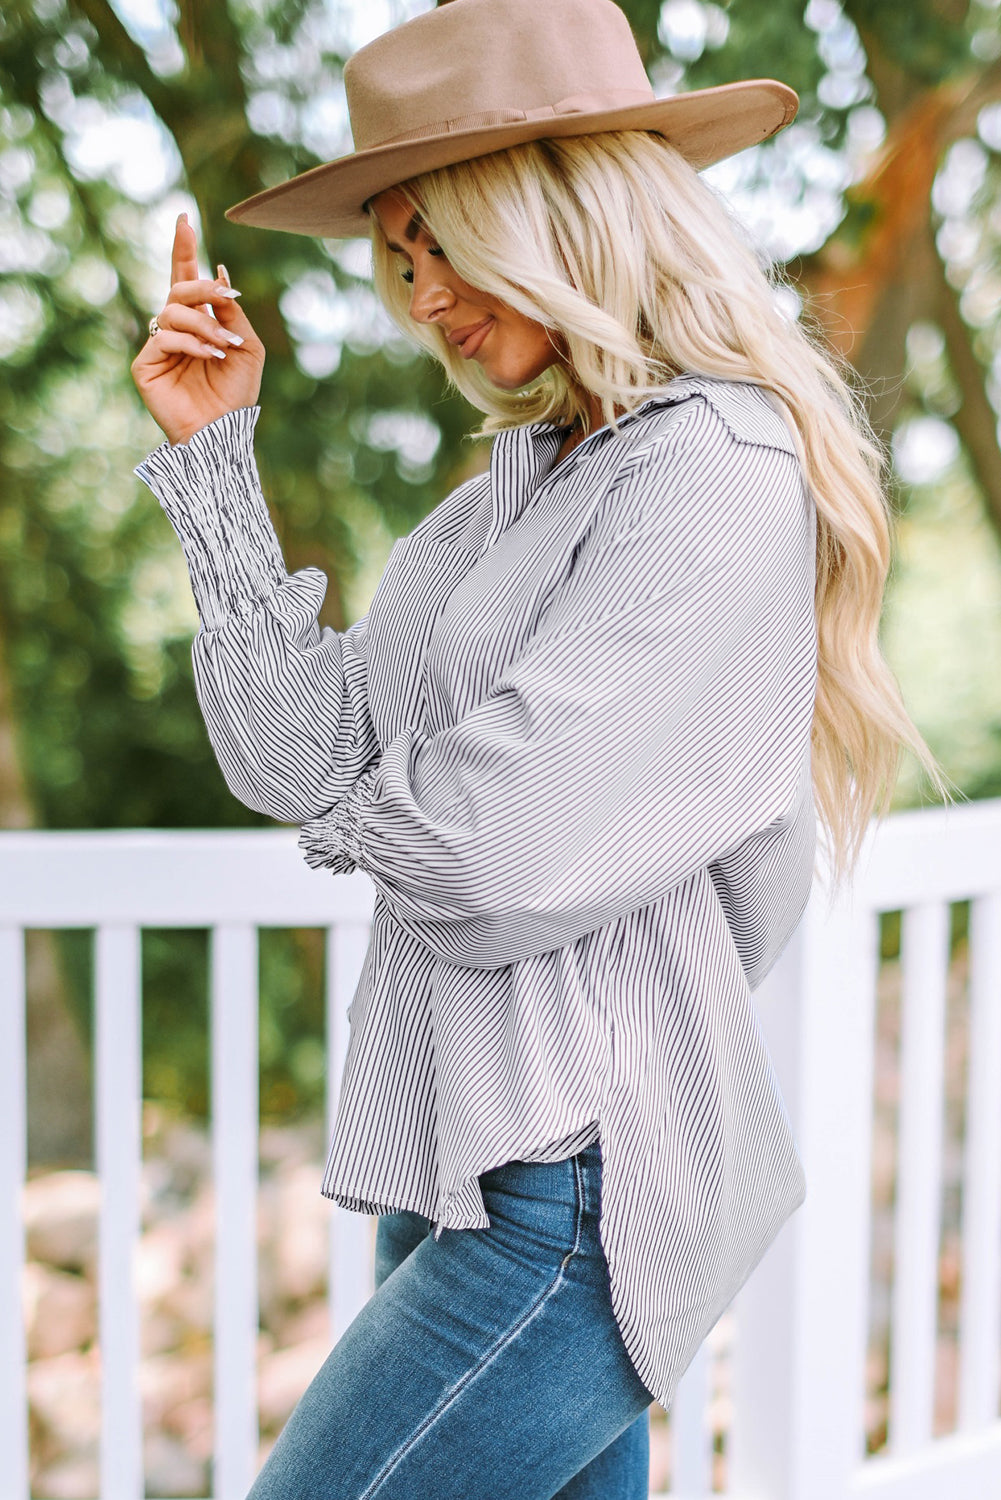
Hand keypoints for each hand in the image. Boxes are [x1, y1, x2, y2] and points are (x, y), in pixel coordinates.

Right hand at [131, 214, 264, 446]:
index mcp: (197, 323)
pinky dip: (191, 344)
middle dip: (203, 287)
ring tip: (225, 348)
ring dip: (205, 325)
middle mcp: (174, 329)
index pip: (185, 278)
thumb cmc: (236, 396)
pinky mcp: (144, 365)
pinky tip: (209, 357)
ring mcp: (157, 346)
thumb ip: (232, 312)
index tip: (185, 218)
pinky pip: (164, 336)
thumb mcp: (247, 347)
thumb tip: (219, 269)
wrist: (223, 434)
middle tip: (227, 297)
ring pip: (173, 311)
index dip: (184, 249)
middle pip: (179, 288)